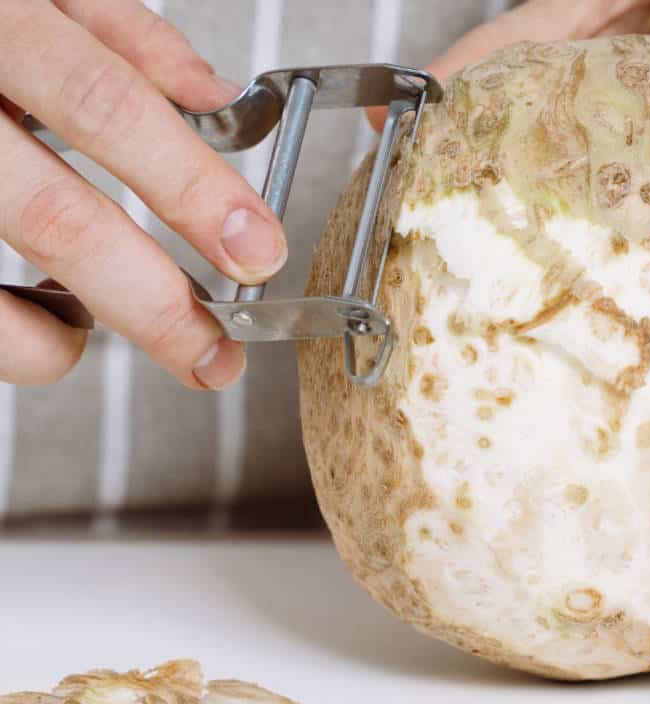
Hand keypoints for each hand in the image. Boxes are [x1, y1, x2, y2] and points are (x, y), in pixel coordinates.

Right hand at [0, 0, 288, 387]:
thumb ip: (121, 35)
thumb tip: (214, 100)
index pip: (107, 107)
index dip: (190, 187)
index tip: (256, 250)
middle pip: (53, 219)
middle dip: (149, 301)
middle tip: (210, 352)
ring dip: (61, 338)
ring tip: (114, 341)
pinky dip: (8, 338)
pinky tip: (44, 328)